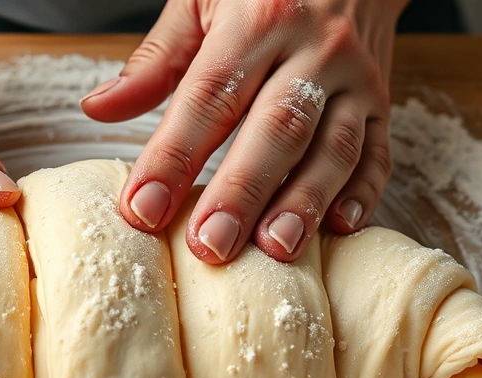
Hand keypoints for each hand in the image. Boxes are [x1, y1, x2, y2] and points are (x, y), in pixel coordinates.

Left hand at [81, 0, 404, 263]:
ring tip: (274, 250)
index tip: (143, 208)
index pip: (209, 96)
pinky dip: (363, 193)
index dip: (173, 156)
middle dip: (241, 191)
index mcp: (258, 18)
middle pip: (275, 129)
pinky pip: (379, 152)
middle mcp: (314, 47)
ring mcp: (356, 78)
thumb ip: (156, 60)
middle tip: (210, 247)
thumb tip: (97, 109)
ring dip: (305, 202)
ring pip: (334, 146)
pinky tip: (339, 228)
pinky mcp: (384, 102)